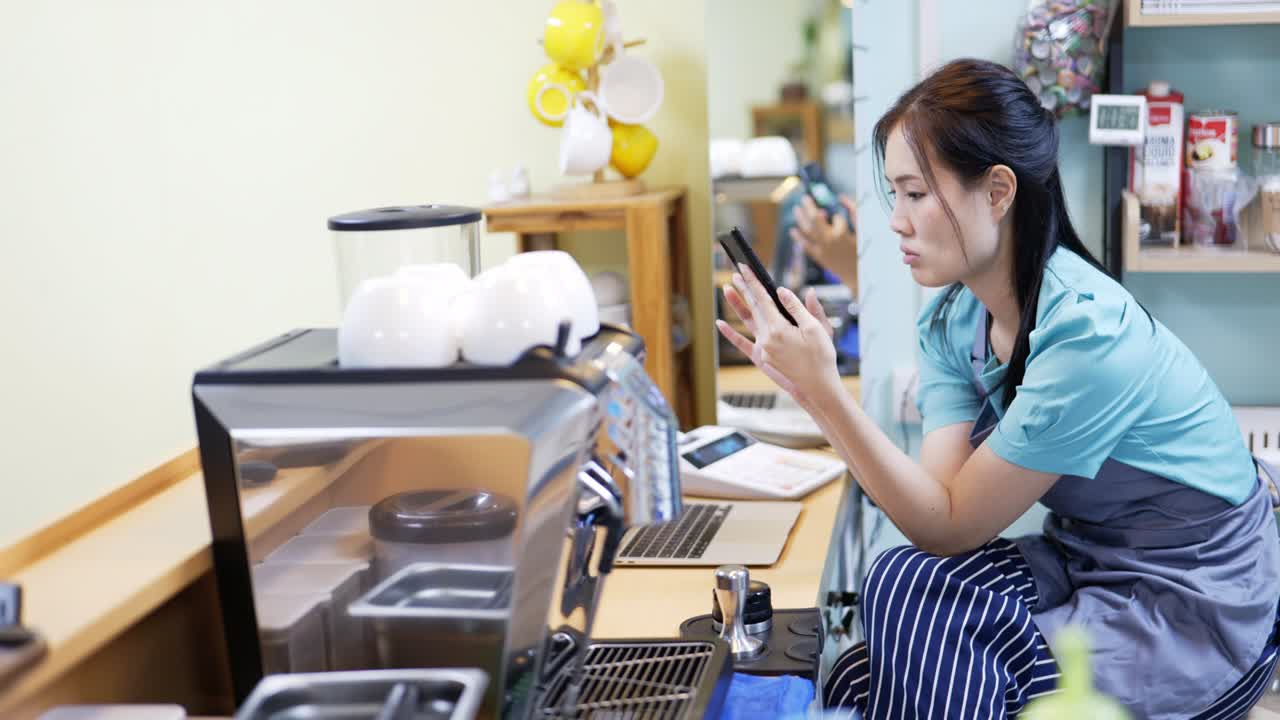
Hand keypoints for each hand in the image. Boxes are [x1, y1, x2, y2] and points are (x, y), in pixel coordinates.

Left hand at [716, 264, 840, 408]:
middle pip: (753, 307)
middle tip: (736, 272)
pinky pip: (743, 342)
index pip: (762, 298)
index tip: (745, 267)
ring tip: (727, 288)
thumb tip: (782, 291)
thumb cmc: (822, 356)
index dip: (753, 281)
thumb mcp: (815, 328)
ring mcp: (763, 349)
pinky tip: (720, 323)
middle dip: (745, 288)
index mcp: (779, 329)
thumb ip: (797, 308)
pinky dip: (731, 333)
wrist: (818, 385)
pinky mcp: (763, 357)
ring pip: (748, 321)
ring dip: (737, 304)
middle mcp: (767, 338)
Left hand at [792, 194, 857, 290]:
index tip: (838, 218)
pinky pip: (806, 246)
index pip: (836, 218)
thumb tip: (842, 197)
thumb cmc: (862, 253)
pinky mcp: (819, 257)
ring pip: (808, 231)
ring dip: (801, 219)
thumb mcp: (862, 231)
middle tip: (805, 198)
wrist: (858, 276)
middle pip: (815, 220)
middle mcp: (828, 241)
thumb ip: (853, 211)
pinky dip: (798, 237)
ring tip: (797, 209)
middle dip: (809, 207)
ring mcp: (822, 249)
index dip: (837, 217)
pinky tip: (793, 230)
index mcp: (841, 234)